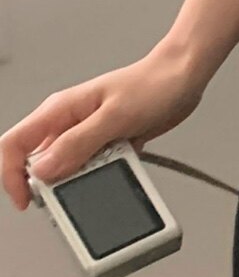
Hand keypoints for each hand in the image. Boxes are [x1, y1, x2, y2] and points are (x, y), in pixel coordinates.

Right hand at [0, 43, 207, 211]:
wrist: (184, 76)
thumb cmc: (153, 84)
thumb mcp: (114, 116)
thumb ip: (78, 143)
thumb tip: (43, 170)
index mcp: (60, 111)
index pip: (14, 145)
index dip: (12, 175)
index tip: (27, 200)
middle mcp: (69, 123)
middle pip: (40, 163)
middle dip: (53, 183)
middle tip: (74, 194)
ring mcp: (89, 133)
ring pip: (69, 168)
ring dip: (83, 179)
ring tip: (107, 175)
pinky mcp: (109, 142)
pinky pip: (96, 166)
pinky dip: (105, 174)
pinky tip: (122, 170)